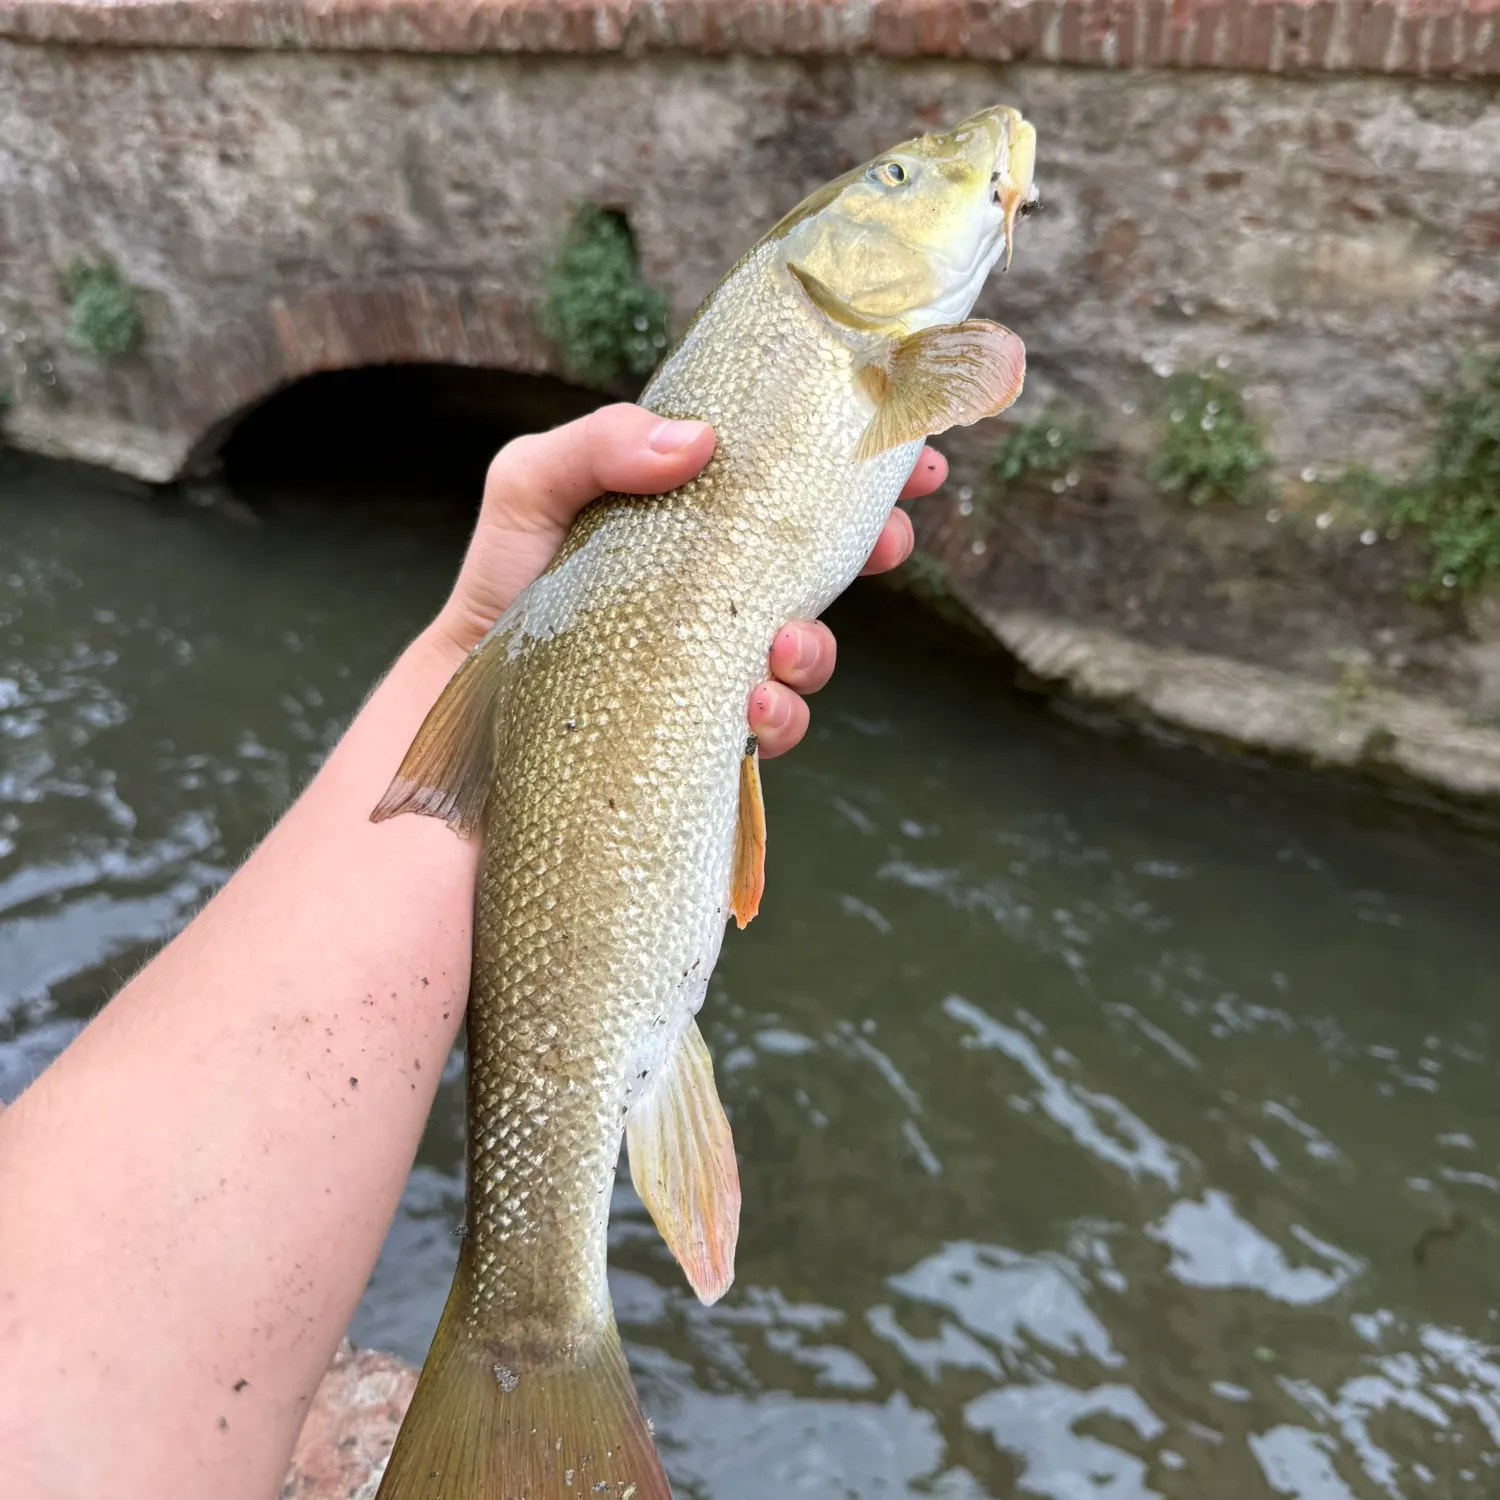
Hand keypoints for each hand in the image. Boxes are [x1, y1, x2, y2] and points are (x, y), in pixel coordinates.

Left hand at [435, 403, 947, 757]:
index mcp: (694, 522)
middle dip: (877, 544)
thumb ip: (596, 445)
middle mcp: (718, 592)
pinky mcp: (707, 731)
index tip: (912, 448)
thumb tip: (700, 442)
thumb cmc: (500, 584)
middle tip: (891, 536)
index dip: (859, 465)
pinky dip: (779, 717)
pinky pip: (771, 730)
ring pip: (809, 654)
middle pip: (827, 562)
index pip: (790, 484)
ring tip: (783, 644)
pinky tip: (750, 706)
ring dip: (818, 648)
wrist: (464, 699)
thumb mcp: (529, 488)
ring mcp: (718, 664)